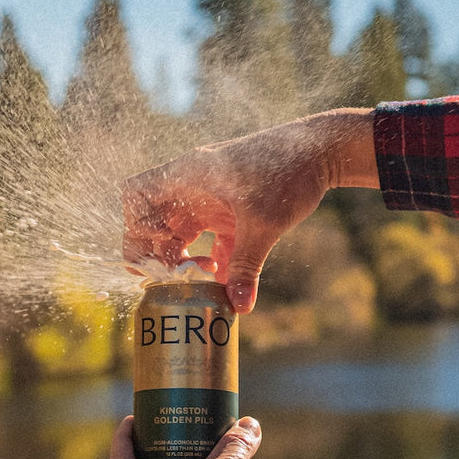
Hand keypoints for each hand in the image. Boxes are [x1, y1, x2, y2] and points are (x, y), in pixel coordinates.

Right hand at [122, 108, 377, 312]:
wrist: (322, 151)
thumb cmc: (287, 171)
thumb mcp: (264, 222)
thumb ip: (245, 265)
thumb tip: (238, 307)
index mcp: (187, 176)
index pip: (135, 194)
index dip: (137, 224)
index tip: (163, 246)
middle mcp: (191, 187)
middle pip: (150, 221)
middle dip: (156, 252)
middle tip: (174, 276)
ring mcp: (209, 199)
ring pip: (177, 233)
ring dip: (181, 260)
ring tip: (199, 278)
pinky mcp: (229, 212)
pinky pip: (206, 241)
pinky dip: (208, 261)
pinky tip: (222, 279)